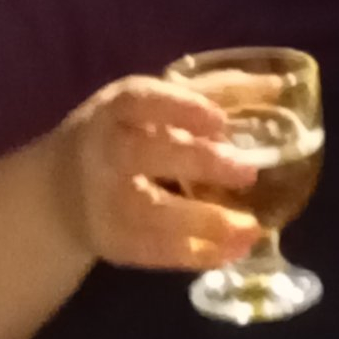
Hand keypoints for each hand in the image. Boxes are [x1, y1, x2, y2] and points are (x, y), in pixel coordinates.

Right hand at [52, 75, 262, 271]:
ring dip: (202, 222)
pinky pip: (153, 252)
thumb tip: (279, 84)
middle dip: (195, 162)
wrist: (58, 191)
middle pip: (142, 154)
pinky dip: (194, 255)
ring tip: (251, 228)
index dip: (179, 107)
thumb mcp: (156, 104)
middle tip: (248, 172)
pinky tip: (233, 252)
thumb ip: (214, 92)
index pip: (140, 99)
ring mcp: (104, 201)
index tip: (220, 120)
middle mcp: (103, 152)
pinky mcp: (112, 243)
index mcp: (116, 108)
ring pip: (148, 212)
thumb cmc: (125, 132)